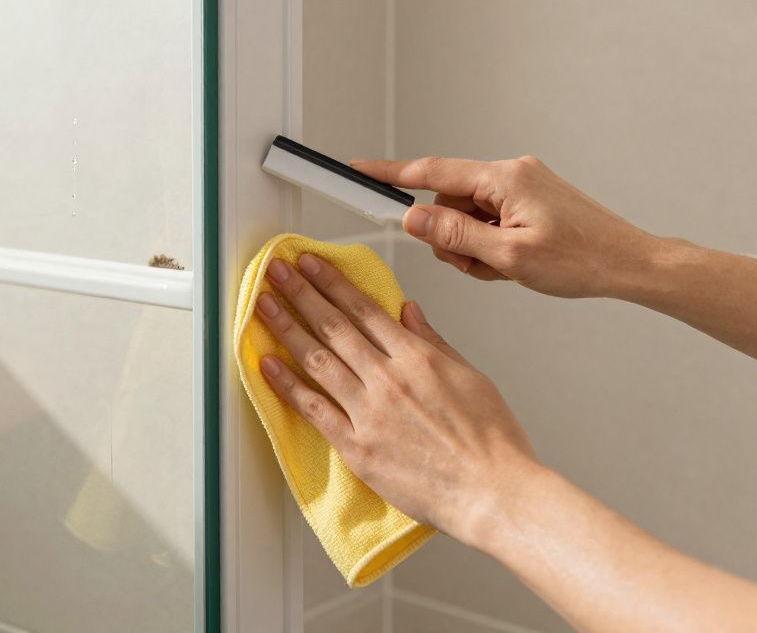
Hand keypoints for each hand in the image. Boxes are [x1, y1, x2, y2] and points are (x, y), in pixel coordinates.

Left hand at [253, 252, 537, 542]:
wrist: (492, 492)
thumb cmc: (492, 442)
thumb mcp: (470, 376)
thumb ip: (433, 342)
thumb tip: (409, 312)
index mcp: (417, 357)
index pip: (364, 309)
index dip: (332, 282)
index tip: (311, 264)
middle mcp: (388, 379)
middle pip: (334, 326)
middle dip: (301, 292)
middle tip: (277, 272)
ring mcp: (368, 412)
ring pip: (317, 359)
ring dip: (286, 327)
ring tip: (264, 306)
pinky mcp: (357, 447)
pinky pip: (314, 409)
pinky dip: (287, 385)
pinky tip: (268, 365)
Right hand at [353, 155, 661, 298]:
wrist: (629, 263)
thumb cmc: (583, 260)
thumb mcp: (509, 257)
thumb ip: (455, 237)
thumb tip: (414, 220)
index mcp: (504, 178)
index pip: (431, 172)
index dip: (389, 175)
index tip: (358, 171)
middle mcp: (511, 173)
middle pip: (449, 202)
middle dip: (453, 238)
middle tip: (480, 265)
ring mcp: (522, 186)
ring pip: (468, 216)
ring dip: (475, 247)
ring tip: (507, 267)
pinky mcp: (530, 201)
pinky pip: (490, 220)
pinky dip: (492, 245)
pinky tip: (516, 262)